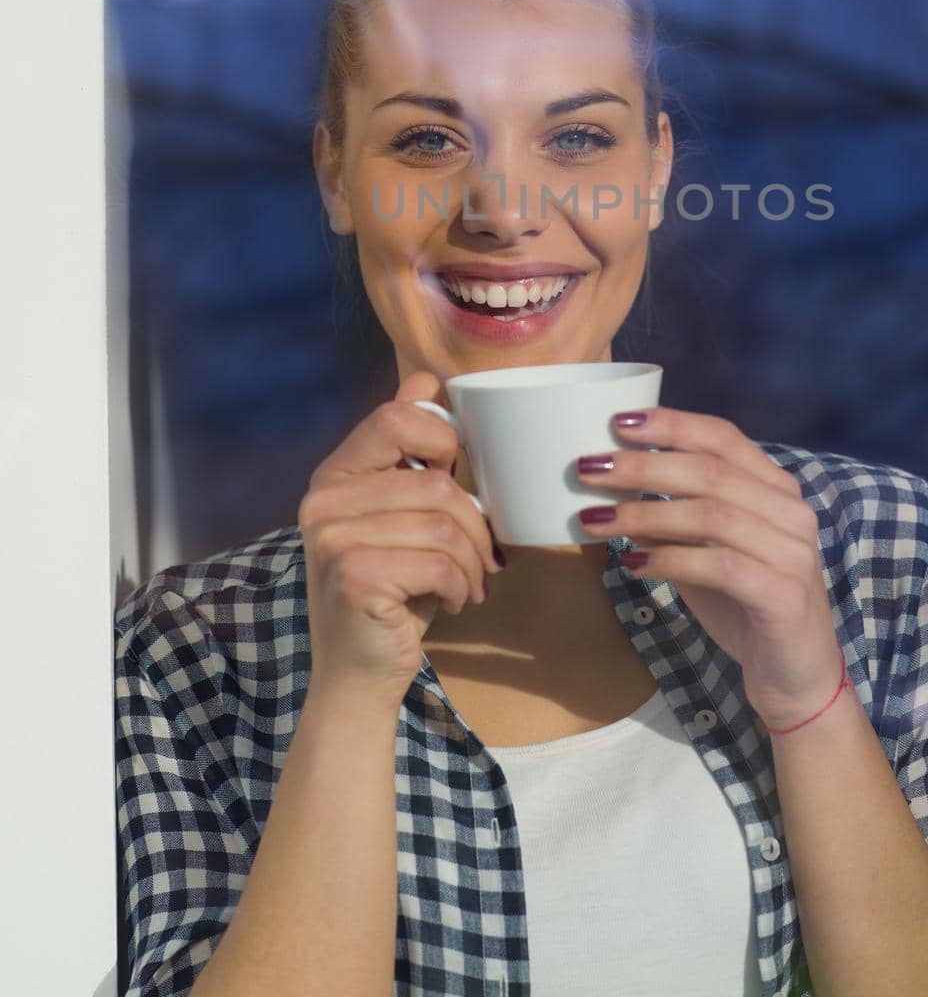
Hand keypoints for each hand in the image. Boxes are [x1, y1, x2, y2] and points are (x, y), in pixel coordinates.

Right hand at [298, 370, 501, 710]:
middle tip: (479, 556)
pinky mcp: (354, 577)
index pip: (395, 418)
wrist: (359, 673)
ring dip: (472, 562)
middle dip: (474, 523)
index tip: (454, 483)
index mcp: (335, 474)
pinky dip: (460, 586)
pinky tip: (451, 601)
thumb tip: (425, 378)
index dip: (443, 442)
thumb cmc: (392, 588)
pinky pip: (439, 562)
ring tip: (466, 583)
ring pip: (444, 524)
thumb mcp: (401, 513)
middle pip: (435, 481)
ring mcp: (333, 539)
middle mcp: (323, 500)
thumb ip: (408, 450)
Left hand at [578, 407, 844, 728]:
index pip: (723, 437)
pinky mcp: (784, 595)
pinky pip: (719, 565)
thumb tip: (612, 490)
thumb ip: (671, 521)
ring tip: (594, 519)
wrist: (796, 678)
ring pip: (711, 515)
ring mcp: (792, 552)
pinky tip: (633, 563)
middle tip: (588, 469)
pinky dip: (670, 559)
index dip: (671, 425)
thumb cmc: (745, 607)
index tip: (617, 423)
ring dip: (644, 513)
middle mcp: (790, 512)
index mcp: (775, 489)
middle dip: (642, 465)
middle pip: (710, 471)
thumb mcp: (702, 554)